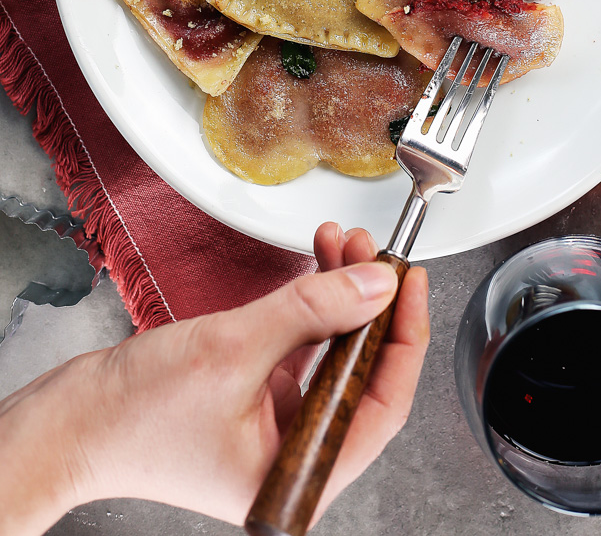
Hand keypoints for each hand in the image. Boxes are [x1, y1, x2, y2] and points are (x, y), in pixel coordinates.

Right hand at [0, 224, 428, 533]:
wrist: (70, 421)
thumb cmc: (135, 415)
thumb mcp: (236, 348)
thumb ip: (314, 310)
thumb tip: (376, 284)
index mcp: (299, 476)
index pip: (383, 405)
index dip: (404, 338)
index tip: (409, 284)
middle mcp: (294, 460)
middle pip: (360, 376)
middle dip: (367, 304)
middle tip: (372, 251)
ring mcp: (275, 434)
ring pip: (333, 357)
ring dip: (339, 296)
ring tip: (342, 243)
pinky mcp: (256, 406)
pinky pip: (302, 352)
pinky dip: (310, 309)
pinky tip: (318, 267)